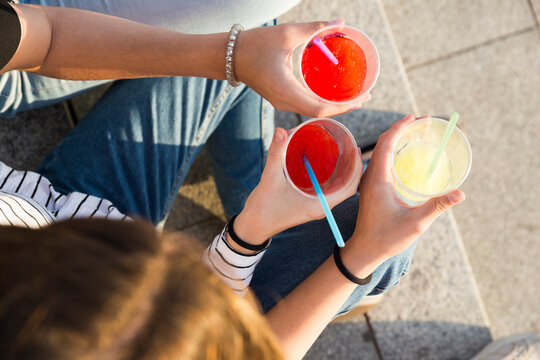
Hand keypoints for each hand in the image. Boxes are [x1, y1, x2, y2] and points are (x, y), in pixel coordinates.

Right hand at [234, 20, 371, 117]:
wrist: (229, 56)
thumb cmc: (255, 44)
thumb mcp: (287, 34)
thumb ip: (315, 28)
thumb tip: (339, 22)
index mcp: (286, 90)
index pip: (320, 108)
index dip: (343, 106)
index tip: (361, 98)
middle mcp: (285, 101)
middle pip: (320, 113)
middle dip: (344, 107)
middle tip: (365, 96)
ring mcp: (282, 102)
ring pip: (313, 112)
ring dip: (334, 106)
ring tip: (354, 97)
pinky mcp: (281, 99)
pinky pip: (306, 106)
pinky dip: (323, 103)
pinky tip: (333, 95)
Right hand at [234, 127, 361, 243]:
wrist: (253, 227)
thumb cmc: (263, 208)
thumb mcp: (269, 179)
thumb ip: (276, 154)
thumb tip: (281, 130)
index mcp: (319, 205)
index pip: (349, 188)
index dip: (356, 168)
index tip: (356, 149)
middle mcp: (321, 206)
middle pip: (347, 186)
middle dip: (352, 166)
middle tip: (351, 145)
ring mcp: (316, 205)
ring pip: (338, 187)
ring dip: (344, 170)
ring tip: (344, 150)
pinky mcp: (309, 203)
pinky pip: (328, 188)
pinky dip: (332, 175)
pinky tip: (327, 162)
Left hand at [341, 114, 465, 275]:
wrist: (365, 250)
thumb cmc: (387, 238)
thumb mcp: (416, 223)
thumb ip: (437, 206)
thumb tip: (460, 194)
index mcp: (378, 179)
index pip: (386, 143)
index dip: (400, 127)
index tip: (416, 117)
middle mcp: (370, 176)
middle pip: (383, 143)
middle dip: (401, 128)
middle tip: (422, 121)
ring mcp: (368, 181)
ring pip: (380, 151)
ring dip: (395, 138)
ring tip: (415, 131)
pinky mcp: (370, 187)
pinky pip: (379, 160)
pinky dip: (392, 149)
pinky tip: (404, 153)